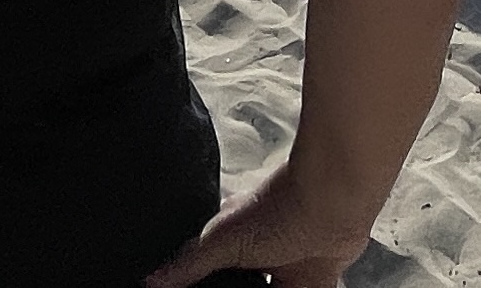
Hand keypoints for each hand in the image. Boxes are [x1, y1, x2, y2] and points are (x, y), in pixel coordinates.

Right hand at [141, 174, 374, 287]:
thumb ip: (189, 264)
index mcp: (232, 243)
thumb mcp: (222, 241)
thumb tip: (149, 281)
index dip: (203, 283)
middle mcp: (258, 258)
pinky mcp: (315, 282)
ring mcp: (287, 271)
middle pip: (240, 285)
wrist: (331, 200)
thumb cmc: (275, 208)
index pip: (208, 273)